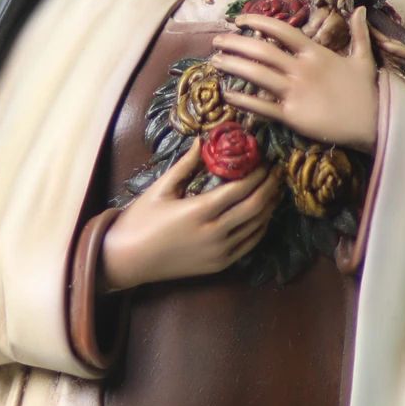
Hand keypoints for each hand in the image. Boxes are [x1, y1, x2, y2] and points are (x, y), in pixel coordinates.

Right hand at [98, 138, 283, 291]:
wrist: (128, 259)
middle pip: (254, 206)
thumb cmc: (140, 221)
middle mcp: (214, 233)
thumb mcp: (160, 189)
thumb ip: (185, 165)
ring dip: (268, 207)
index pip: (240, 188)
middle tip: (276, 172)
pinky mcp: (219, 264)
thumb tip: (202, 141)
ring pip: (256, 226)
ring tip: (274, 190)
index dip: (256, 173)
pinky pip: (249, 245)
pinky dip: (260, 228)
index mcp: (199, 211)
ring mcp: (219, 252)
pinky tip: (262, 215)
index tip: (264, 160)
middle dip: (269, 187)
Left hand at [210, 6, 378, 150]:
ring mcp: (295, 92)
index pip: (281, 30)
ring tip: (215, 61)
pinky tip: (227, 94)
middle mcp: (301, 69)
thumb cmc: (367, 92)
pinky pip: (261, 106)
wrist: (375, 124)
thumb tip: (361, 8)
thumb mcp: (364, 58)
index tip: (239, 18)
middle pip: (261, 50)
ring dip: (233, 65)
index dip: (257, 21)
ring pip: (256, 74)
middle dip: (235, 42)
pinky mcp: (292, 115)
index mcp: (316, 53)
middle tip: (217, 40)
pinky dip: (242, 100)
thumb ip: (359, 33)